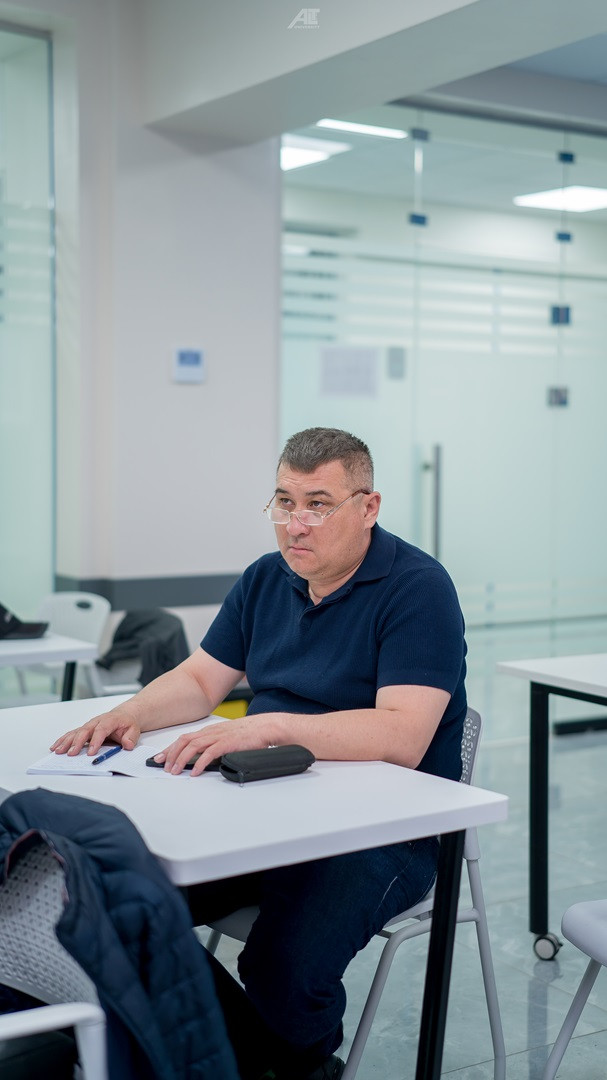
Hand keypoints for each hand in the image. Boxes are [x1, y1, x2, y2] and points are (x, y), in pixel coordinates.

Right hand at [50, 710, 140, 757]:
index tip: (91, 752)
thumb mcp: (134, 729)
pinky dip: (63, 740)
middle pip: (85, 731)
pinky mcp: (84, 730)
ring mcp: (89, 725)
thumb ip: (131, 737)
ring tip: (58, 751)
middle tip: (72, 754)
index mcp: (109, 720)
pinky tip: (55, 747)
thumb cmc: (126, 723)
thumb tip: (127, 745)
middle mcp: (96, 722)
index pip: (101, 730)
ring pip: (75, 732)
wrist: (123, 715)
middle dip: (77, 743)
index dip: (95, 741)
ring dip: (66, 742)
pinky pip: (71, 734)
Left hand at [153, 715, 274, 775]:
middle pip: (184, 741)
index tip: (160, 757)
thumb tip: (203, 760)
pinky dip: (199, 763)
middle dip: (171, 754)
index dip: (170, 748)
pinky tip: (195, 772)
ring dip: (181, 759)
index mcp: (210, 731)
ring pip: (193, 746)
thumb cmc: (250, 734)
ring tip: (175, 771)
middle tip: (163, 766)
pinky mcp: (228, 743)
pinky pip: (209, 753)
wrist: (266, 727)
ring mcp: (219, 736)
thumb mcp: (227, 738)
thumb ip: (215, 746)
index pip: (185, 738)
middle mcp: (212, 732)